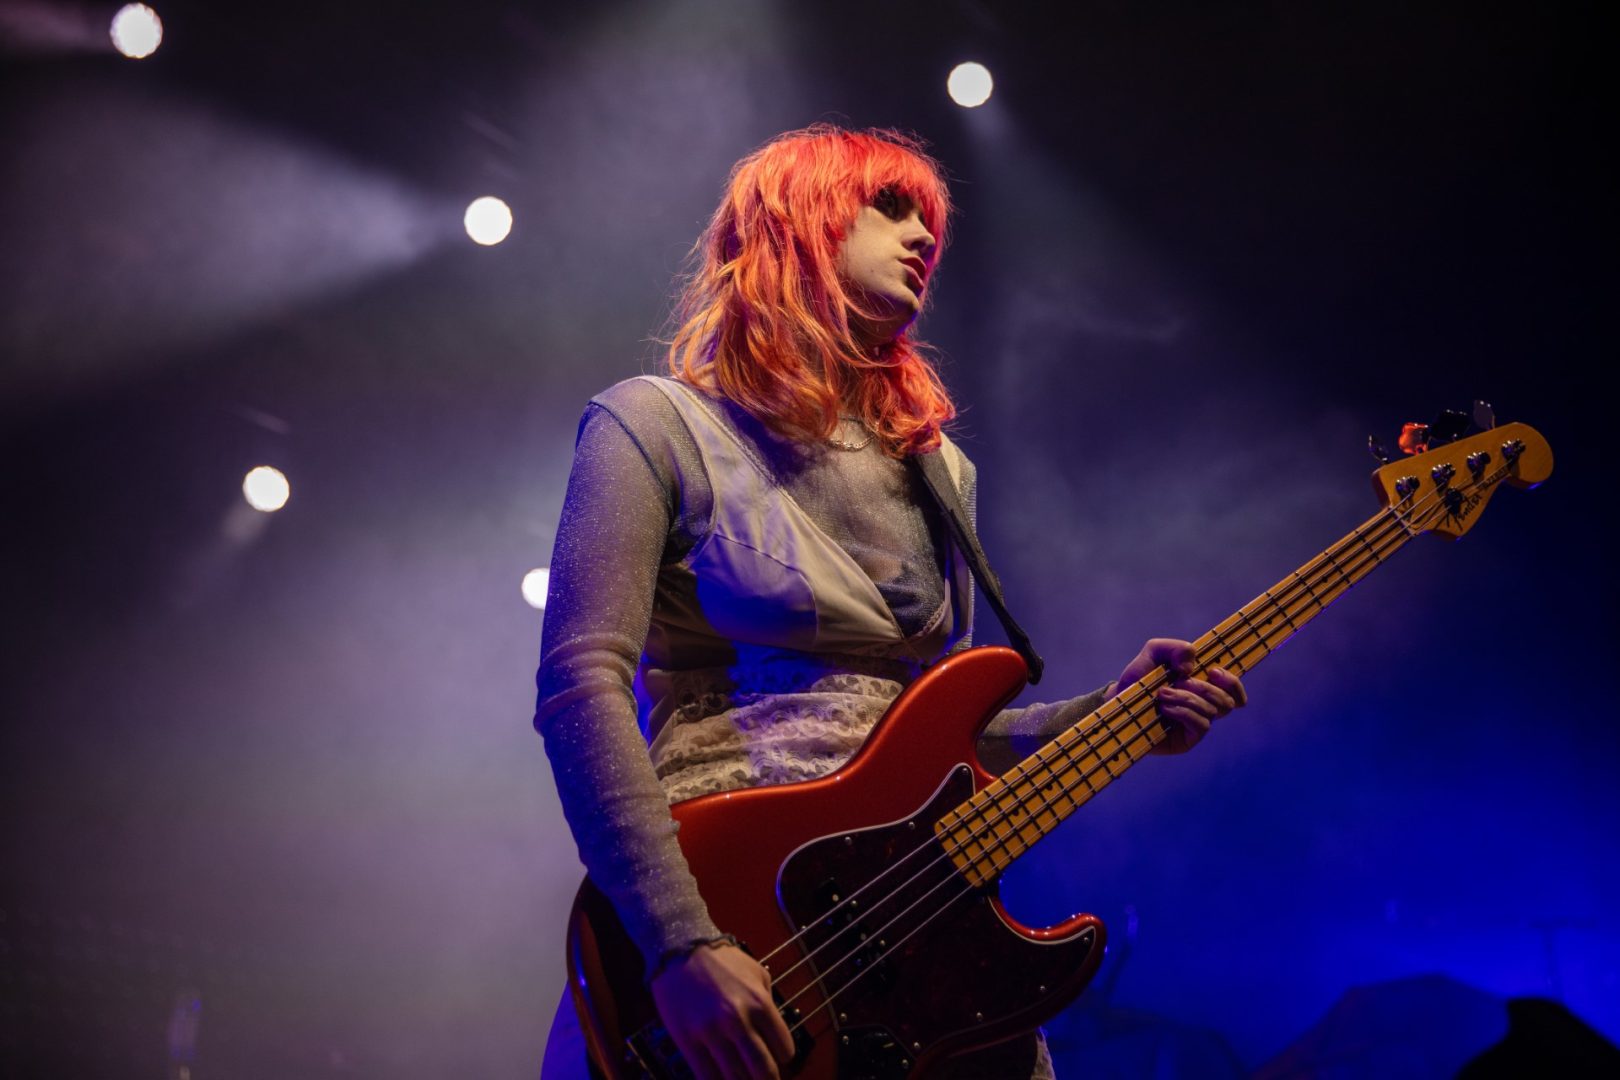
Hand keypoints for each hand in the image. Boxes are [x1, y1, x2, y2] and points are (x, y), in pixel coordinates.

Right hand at [650, 941, 794, 1078]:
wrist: (680, 948)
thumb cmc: (719, 959)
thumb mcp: (756, 971)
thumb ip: (768, 1000)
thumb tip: (773, 1028)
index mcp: (759, 1003)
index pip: (784, 1049)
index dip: (783, 1056)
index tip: (778, 1058)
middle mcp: (738, 1020)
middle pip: (763, 1070)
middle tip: (765, 1079)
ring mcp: (711, 1032)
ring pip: (735, 1077)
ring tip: (744, 1079)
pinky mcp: (687, 1040)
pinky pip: (706, 1075)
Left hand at [1108, 638, 1247, 753]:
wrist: (1117, 701)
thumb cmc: (1139, 679)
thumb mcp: (1154, 653)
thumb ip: (1175, 648)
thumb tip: (1191, 666)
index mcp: (1202, 687)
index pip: (1234, 691)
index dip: (1233, 683)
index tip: (1213, 671)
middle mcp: (1204, 707)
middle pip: (1227, 702)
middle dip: (1205, 688)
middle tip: (1180, 681)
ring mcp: (1196, 724)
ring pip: (1213, 712)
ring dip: (1188, 698)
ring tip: (1162, 693)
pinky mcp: (1186, 740)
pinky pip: (1202, 725)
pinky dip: (1185, 712)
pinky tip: (1165, 707)